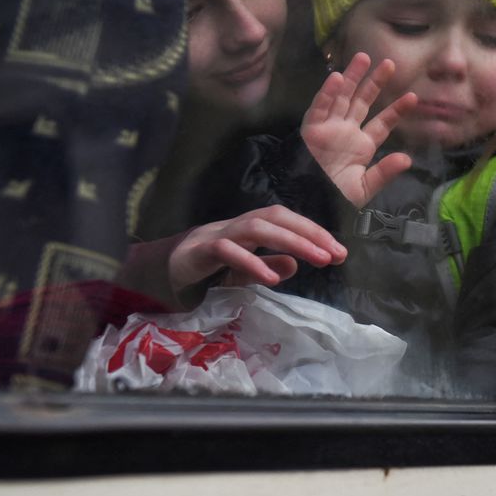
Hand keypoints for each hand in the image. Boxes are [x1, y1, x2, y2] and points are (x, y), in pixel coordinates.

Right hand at [168, 205, 345, 294]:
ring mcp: (216, 234)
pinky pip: (227, 251)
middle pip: (276, 217)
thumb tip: (295, 265)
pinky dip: (252, 262)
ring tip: (317, 259)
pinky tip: (273, 278)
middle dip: (309, 233)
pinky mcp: (198, 251)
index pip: (286, 219)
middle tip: (335, 254)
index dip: (314, 231)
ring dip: (291, 241)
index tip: (339, 251)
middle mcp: (236, 225)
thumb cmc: (204, 268)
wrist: (157, 272)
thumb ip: (267, 264)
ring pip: (256, 228)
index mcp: (249, 227)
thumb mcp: (243, 269)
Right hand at [301, 52, 416, 207]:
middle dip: (375, 82)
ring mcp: (329, 128)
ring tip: (364, 57)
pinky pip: (319, 107)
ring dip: (351, 77)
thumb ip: (384, 173)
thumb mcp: (364, 188)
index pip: (382, 123)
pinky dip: (327, 93)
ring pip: (341, 97)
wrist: (310, 204)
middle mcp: (346, 132)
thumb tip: (407, 159)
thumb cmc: (335, 198)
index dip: (396, 110)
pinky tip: (337, 77)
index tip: (413, 97)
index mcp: (361, 146)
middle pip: (362, 101)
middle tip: (389, 63)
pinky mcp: (311, 129)